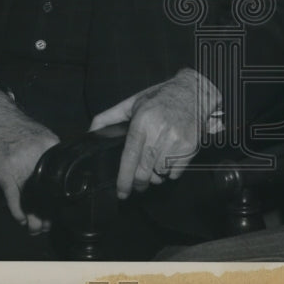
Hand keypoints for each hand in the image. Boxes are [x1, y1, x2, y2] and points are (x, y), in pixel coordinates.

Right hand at [0, 86, 59, 233]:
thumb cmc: (24, 131)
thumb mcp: (46, 137)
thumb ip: (55, 156)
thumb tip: (68, 175)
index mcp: (50, 149)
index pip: (60, 179)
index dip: (61, 199)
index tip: (64, 210)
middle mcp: (36, 159)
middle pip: (46, 193)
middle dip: (49, 213)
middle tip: (50, 224)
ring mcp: (18, 168)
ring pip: (30, 200)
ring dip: (34, 218)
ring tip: (37, 229)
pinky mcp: (3, 175)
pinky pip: (12, 199)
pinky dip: (18, 212)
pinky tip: (22, 221)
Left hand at [89, 68, 221, 198]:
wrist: (193, 91)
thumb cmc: (160, 98)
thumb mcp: (133, 102)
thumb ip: (109, 117)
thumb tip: (90, 133)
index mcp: (142, 122)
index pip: (129, 158)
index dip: (123, 180)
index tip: (121, 192)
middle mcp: (159, 132)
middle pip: (144, 173)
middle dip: (138, 183)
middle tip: (138, 183)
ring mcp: (176, 141)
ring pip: (160, 174)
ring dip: (156, 174)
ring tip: (156, 161)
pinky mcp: (190, 147)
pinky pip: (175, 173)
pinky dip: (170, 171)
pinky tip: (169, 157)